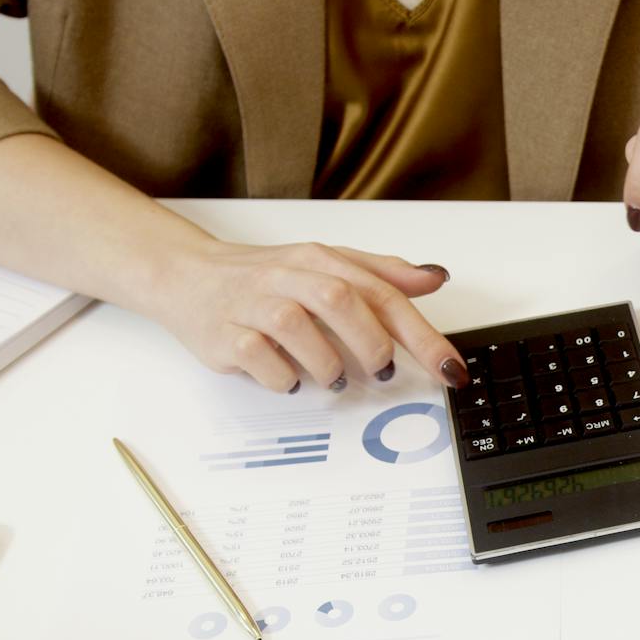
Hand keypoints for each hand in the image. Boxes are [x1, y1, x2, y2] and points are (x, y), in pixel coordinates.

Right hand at [150, 240, 468, 393]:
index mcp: (320, 260)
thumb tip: (434, 278)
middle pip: (339, 300)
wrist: (187, 275)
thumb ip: (383, 274)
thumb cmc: (266, 276)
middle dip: (371, 343)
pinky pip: (257, 358)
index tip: (451, 369)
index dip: (422, 335)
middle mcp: (287, 276)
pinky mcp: (223, 334)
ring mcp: (252, 304)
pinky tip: (290, 379)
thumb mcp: (328, 264)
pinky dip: (282, 377)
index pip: (382, 294)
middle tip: (380, 370)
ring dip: (327, 363)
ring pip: (296, 327)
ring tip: (334, 376)